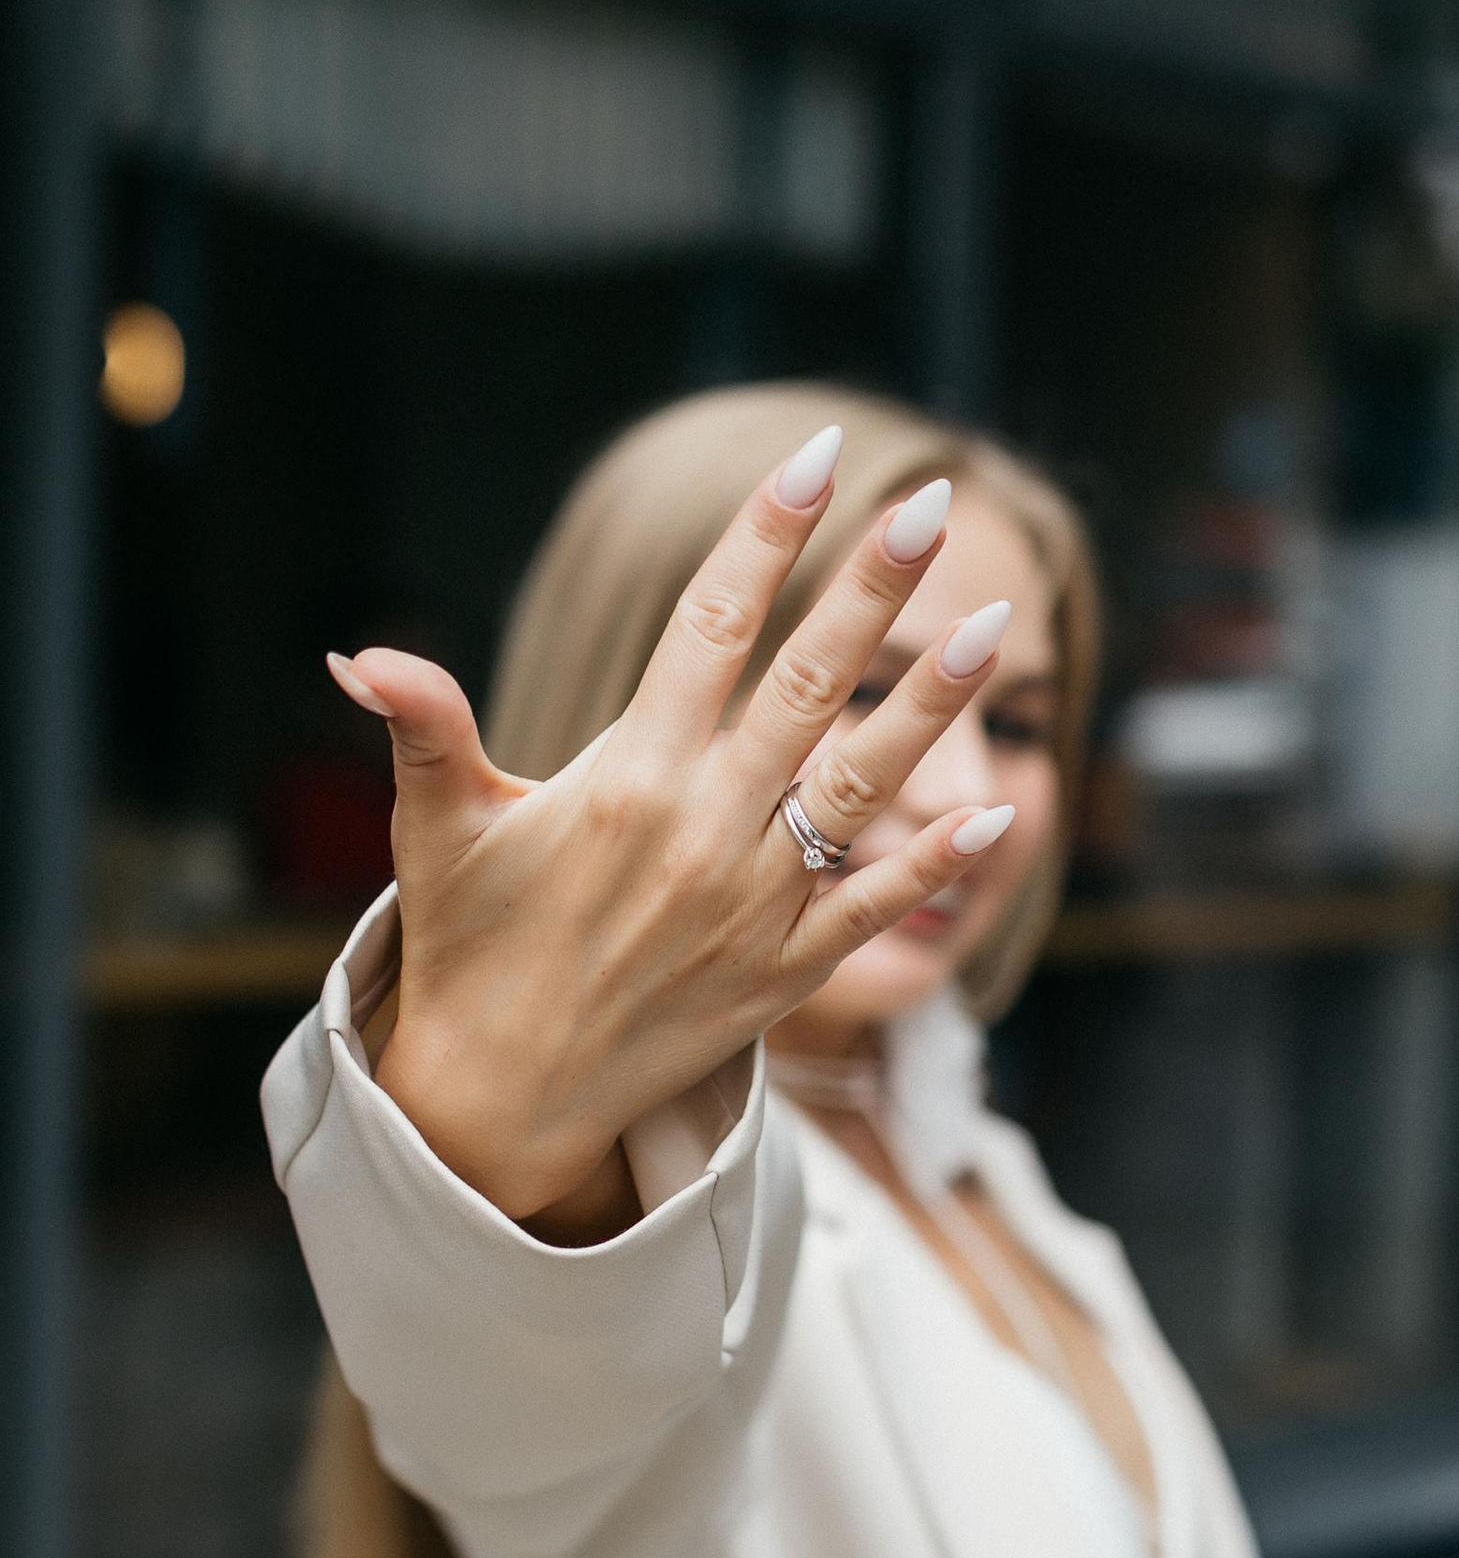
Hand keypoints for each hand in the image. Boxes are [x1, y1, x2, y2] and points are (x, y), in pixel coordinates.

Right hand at [332, 433, 1015, 1237]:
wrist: (505, 1097)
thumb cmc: (473, 944)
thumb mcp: (439, 831)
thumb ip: (423, 730)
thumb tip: (361, 655)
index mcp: (628, 774)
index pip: (711, 626)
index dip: (764, 537)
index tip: (813, 460)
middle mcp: (704, 829)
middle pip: (807, 684)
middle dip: (872, 592)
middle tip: (928, 508)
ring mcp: (755, 903)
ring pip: (863, 787)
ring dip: (931, 707)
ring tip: (994, 632)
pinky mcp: (786, 972)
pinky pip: (876, 905)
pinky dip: (937, 863)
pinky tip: (998, 814)